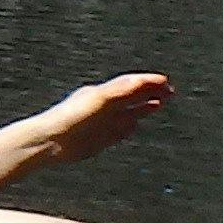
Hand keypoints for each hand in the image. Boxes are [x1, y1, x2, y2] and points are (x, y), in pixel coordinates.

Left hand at [35, 71, 172, 166]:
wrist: (52, 141)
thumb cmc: (70, 117)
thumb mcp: (99, 99)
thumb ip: (120, 91)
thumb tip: (141, 81)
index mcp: (104, 93)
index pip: (132, 84)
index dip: (149, 82)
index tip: (166, 81)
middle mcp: (105, 105)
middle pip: (133, 96)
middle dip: (151, 92)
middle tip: (170, 90)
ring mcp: (104, 122)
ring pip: (129, 112)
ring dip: (144, 107)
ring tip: (160, 102)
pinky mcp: (101, 138)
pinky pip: (120, 130)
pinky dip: (130, 126)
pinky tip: (135, 125)